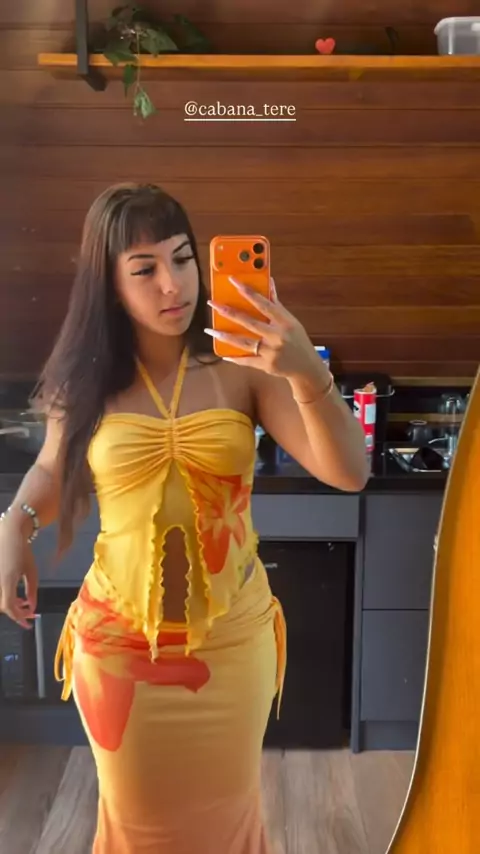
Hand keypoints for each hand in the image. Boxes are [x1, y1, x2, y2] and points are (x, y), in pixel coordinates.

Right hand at [0, 520, 37, 628]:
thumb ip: (32, 590)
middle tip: (30, 614)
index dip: (18, 617)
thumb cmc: (21, 550)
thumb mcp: (31, 571)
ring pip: (0, 602)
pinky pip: (0, 593)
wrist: (8, 534)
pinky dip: (7, 598)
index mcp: (6, 580)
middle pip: (3, 607)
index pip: (9, 607)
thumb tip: (31, 607)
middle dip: (17, 613)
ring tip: (24, 604)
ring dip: (11, 606)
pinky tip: (17, 597)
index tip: (28, 622)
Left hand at [206, 276, 323, 380]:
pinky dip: (235, 357)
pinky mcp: (267, 365)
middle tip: (212, 304)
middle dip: (229, 312)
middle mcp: (278, 336)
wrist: (307, 367)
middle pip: (249, 322)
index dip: (248, 291)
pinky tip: (223, 353)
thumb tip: (268, 281)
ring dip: (225, 336)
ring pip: (244, 343)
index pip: (264, 304)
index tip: (233, 281)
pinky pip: (247, 360)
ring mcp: (272, 352)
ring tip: (210, 331)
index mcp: (285, 322)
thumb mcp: (291, 321)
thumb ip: (276, 304)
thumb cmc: (297, 340)